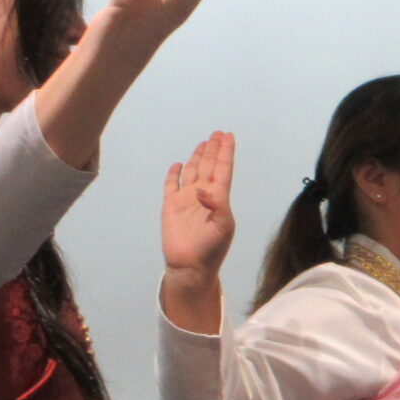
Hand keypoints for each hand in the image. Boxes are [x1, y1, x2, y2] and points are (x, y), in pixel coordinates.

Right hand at [162, 131, 236, 279]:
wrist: (191, 266)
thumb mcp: (223, 227)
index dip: (225, 153)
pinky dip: (174, 174)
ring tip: (203, 144)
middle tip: (217, 134)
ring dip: (198, 158)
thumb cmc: (211, 249)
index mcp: (219, 199)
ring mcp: (186, 200)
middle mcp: (203, 196)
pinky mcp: (170, 206)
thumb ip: (217, 206)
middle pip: (209, 167)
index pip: (223, 170)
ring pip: (192, 172)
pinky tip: (179, 165)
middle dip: (213, 150)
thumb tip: (203, 189)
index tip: (228, 136)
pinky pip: (171, 185)